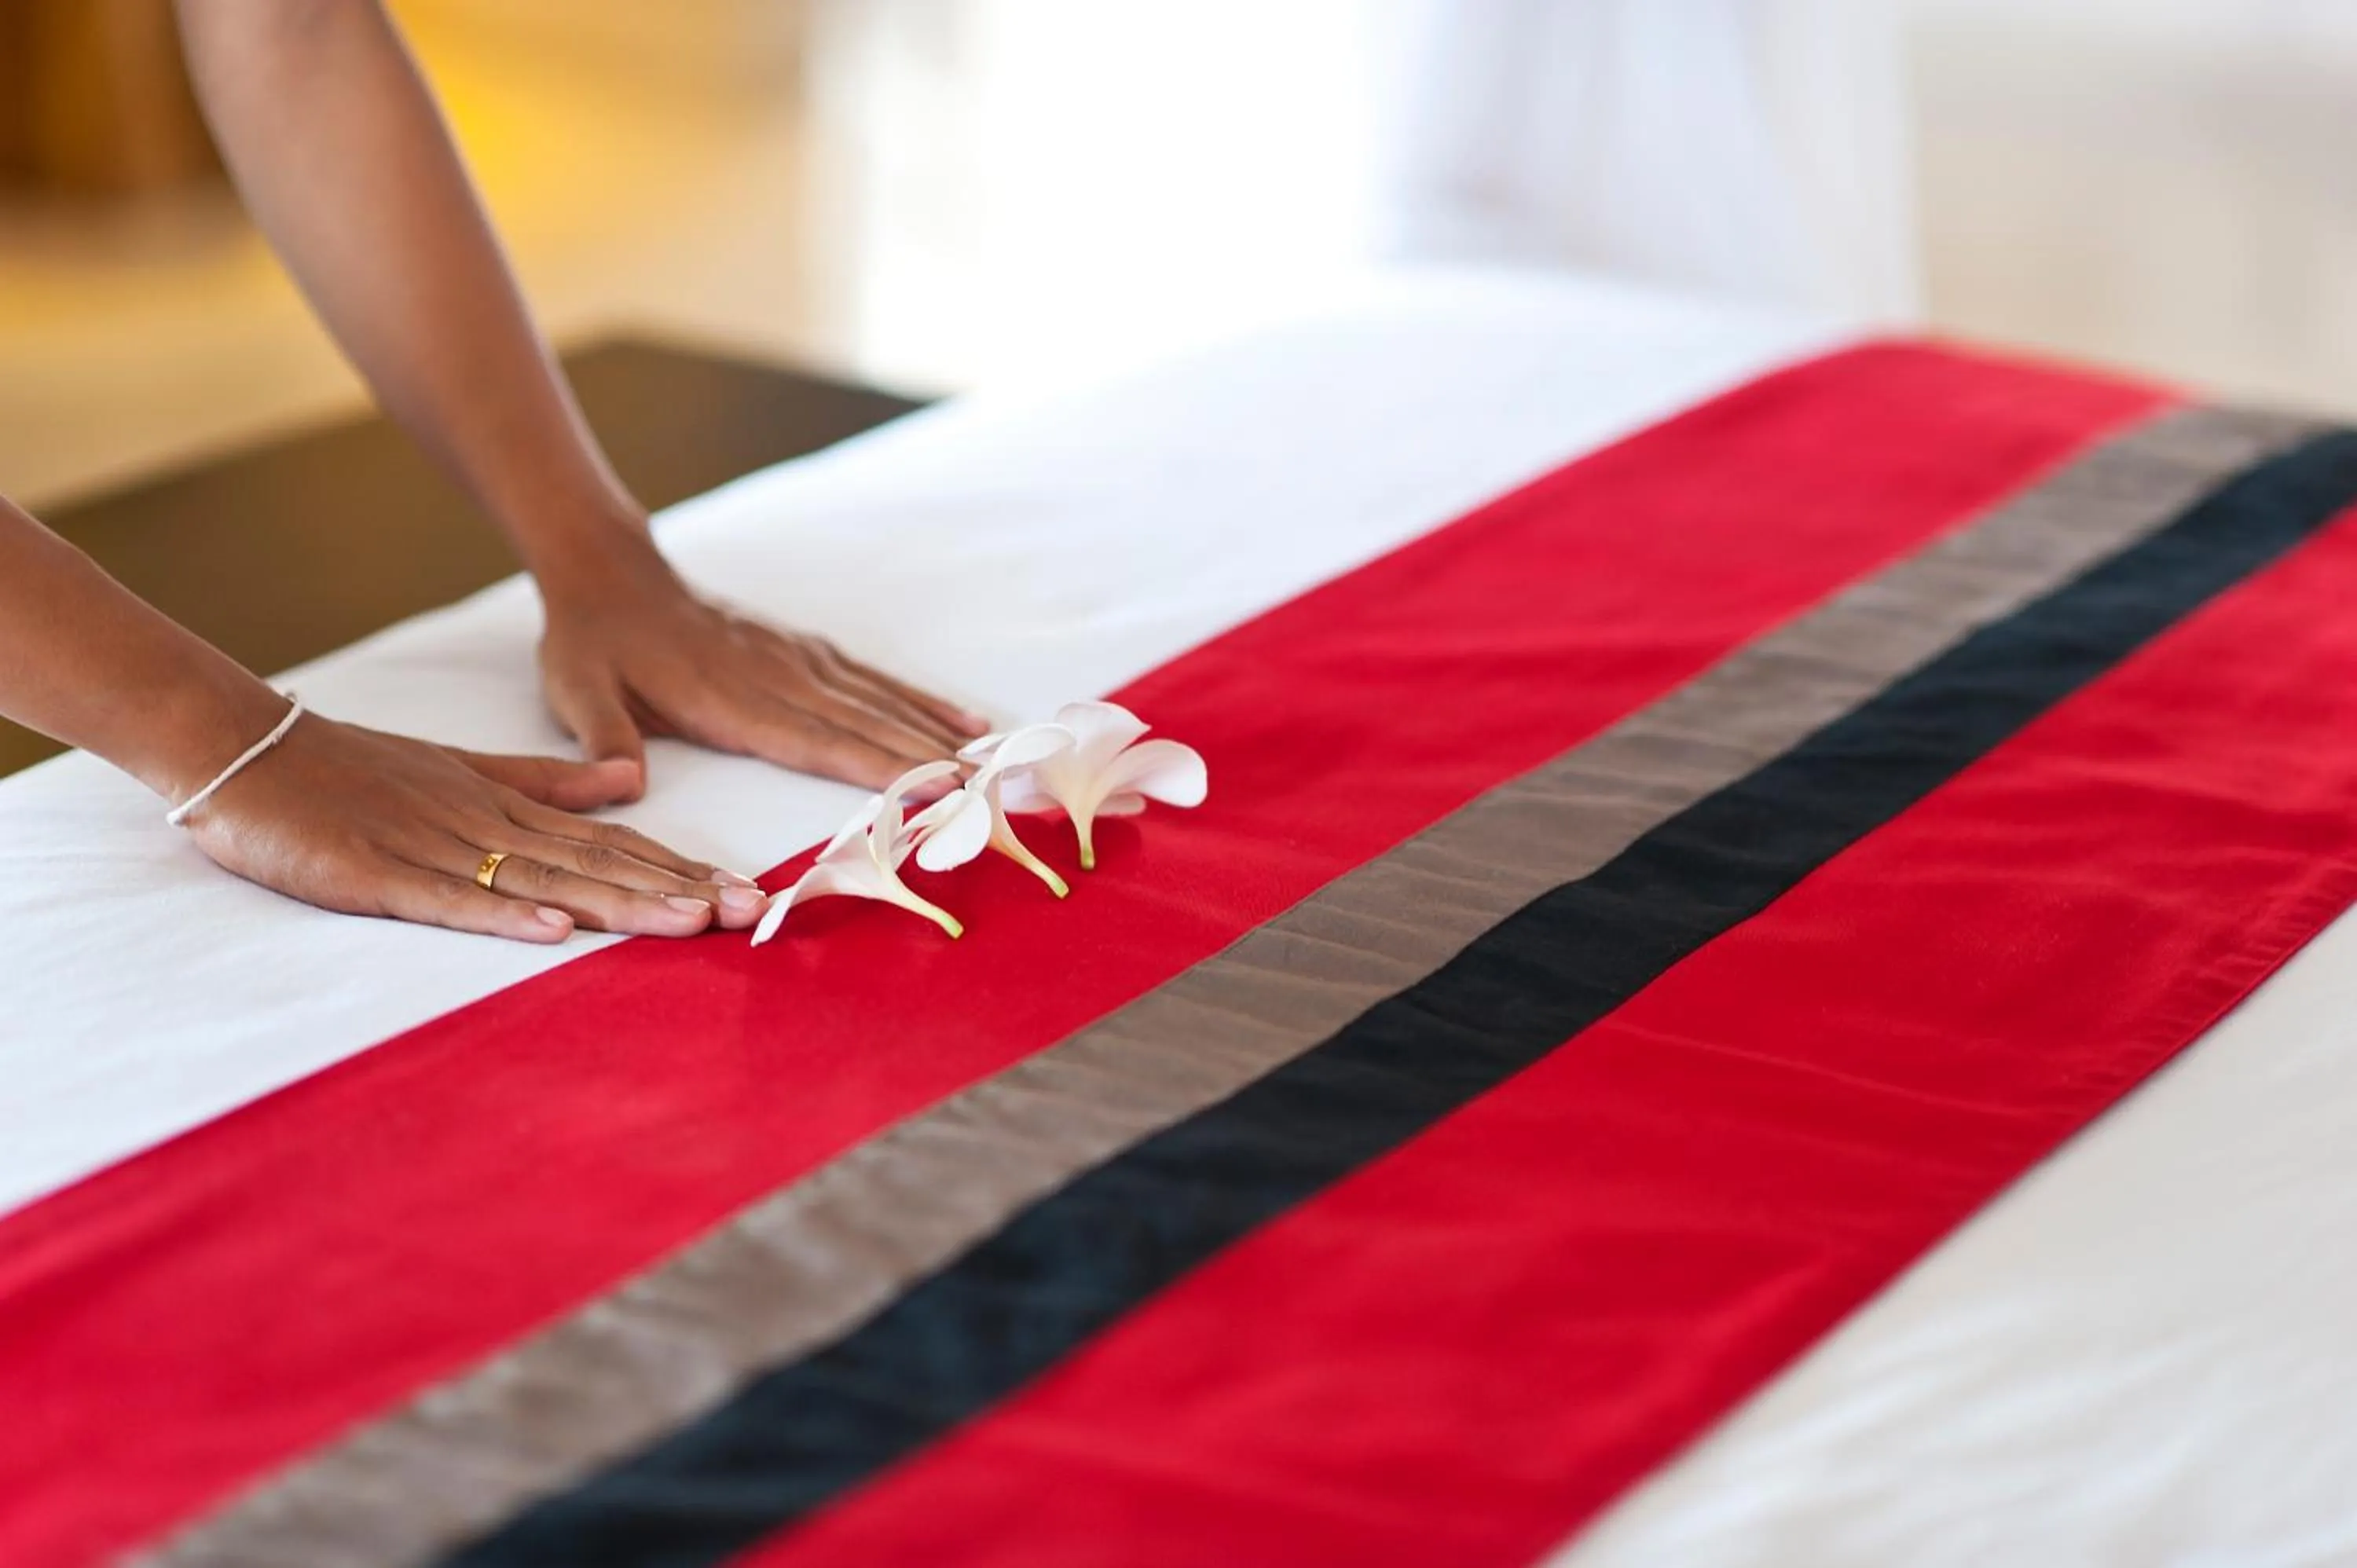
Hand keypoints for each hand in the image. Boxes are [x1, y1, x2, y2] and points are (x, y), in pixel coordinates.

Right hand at [182, 711, 769, 942]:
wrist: (245, 748)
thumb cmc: (353, 768)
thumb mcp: (463, 770)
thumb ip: (544, 782)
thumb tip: (626, 786)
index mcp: (506, 804)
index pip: (611, 844)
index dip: (680, 869)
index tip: (747, 893)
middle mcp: (485, 823)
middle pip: (597, 862)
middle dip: (676, 889)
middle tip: (750, 912)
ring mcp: (432, 846)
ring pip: (542, 877)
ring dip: (618, 901)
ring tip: (688, 921)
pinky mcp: (376, 873)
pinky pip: (447, 897)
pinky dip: (501, 913)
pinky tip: (554, 929)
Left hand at [536, 534, 987, 793]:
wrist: (611, 574)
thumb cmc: (594, 645)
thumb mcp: (577, 695)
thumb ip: (605, 743)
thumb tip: (625, 788)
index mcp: (728, 698)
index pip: (817, 741)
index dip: (877, 767)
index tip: (931, 789)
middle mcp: (778, 676)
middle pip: (867, 725)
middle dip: (929, 760)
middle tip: (986, 792)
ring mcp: (799, 660)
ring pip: (881, 702)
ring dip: (938, 734)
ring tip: (992, 763)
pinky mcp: (807, 651)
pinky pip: (875, 680)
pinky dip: (922, 702)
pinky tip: (963, 722)